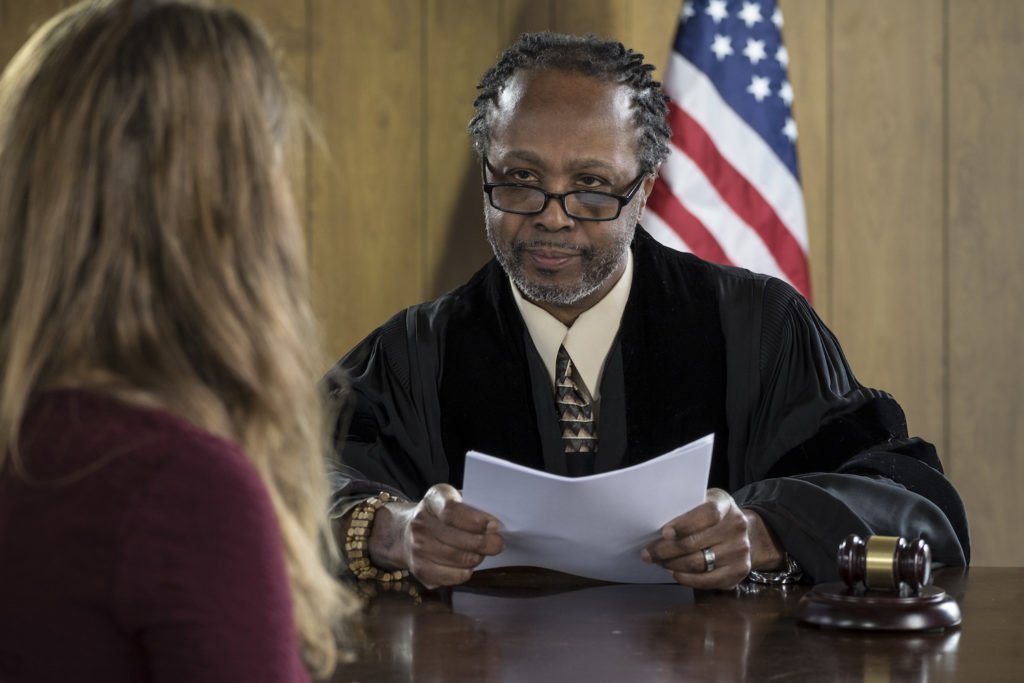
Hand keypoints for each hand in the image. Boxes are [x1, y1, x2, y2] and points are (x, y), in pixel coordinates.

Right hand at [369, 483, 503, 588]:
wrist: (405, 532)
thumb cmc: (441, 515)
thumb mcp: (454, 500)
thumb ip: (473, 508)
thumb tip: (496, 526)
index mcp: (433, 500)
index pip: (452, 511)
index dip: (476, 520)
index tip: (495, 526)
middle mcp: (420, 523)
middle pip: (459, 539)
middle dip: (485, 544)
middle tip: (498, 544)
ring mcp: (417, 548)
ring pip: (458, 559)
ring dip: (477, 558)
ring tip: (482, 553)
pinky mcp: (419, 569)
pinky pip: (452, 576)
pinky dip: (466, 572)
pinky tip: (468, 565)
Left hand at [640, 488, 782, 589]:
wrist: (745, 534)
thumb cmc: (712, 518)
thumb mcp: (702, 503)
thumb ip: (685, 509)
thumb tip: (654, 524)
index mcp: (725, 505)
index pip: (707, 513)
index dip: (684, 524)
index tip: (664, 533)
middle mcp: (737, 527)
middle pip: (696, 542)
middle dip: (666, 550)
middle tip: (648, 553)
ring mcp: (740, 550)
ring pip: (698, 563)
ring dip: (673, 565)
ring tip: (660, 562)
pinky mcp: (740, 571)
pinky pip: (707, 580)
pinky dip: (687, 579)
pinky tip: (675, 573)